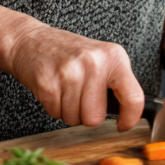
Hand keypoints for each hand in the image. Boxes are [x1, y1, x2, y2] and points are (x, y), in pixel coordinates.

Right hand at [5, 18, 145, 131]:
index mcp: (114, 57)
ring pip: (75, 118)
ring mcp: (70, 72)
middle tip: (78, 94)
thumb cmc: (68, 53)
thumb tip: (128, 114)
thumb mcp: (100, 58)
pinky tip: (53, 88)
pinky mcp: (48, 83)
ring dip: (68, 110)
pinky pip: (56, 114)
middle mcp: (94, 63)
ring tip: (64, 88)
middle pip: (96, 117)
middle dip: (86, 113)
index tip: (123, 124)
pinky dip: (54, 107)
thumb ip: (115, 83)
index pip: (133, 97)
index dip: (130, 118)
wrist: (30, 40)